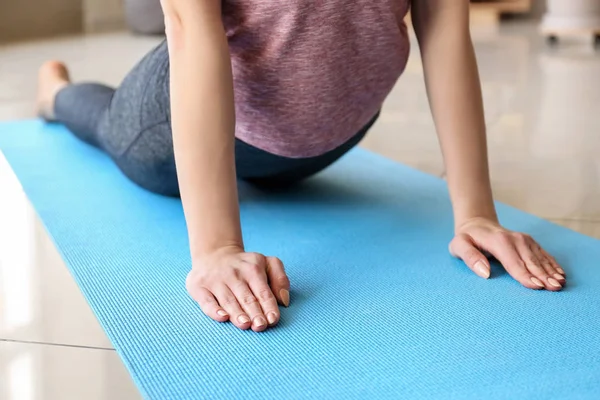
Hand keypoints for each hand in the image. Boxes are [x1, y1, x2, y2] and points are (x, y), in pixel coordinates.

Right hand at [186, 246, 290, 330]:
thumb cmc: (246, 266)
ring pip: (228, 300)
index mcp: (253, 268)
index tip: (273, 320)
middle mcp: (234, 273)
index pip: (263, 292)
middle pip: (246, 297)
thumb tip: (284, 301)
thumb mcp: (267, 263)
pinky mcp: (199, 286)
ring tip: (245, 324)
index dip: (268, 306)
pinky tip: (222, 317)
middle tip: (260, 326)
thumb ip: (280, 279)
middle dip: (254, 312)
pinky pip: (207, 301)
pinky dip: (214, 310)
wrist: (214, 254)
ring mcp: (216, 280)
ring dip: (237, 313)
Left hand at [449, 217, 565, 290]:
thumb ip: (470, 257)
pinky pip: (543, 254)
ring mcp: (524, 240)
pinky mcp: (529, 242)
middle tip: (554, 289)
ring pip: (539, 258)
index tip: (536, 286)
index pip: (514, 262)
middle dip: (543, 275)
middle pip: (530, 261)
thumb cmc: (466, 238)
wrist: (476, 223)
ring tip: (560, 284)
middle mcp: (515, 239)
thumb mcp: (458, 246)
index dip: (525, 275)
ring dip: (551, 271)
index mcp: (498, 241)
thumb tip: (485, 272)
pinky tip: (560, 274)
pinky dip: (552, 264)